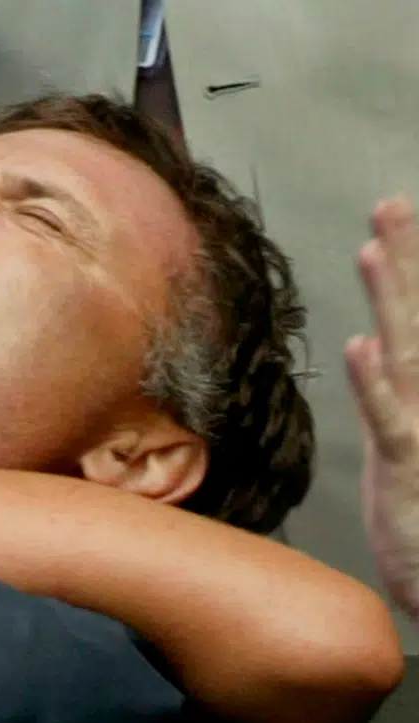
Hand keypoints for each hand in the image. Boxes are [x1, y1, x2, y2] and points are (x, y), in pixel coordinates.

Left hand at [345, 197, 418, 615]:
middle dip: (409, 259)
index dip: (413, 268)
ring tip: (374, 249)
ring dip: (392, 301)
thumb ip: (387, 393)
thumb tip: (372, 344)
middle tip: (391, 205)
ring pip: (409, 354)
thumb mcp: (400, 439)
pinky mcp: (408, 464)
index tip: (397, 217)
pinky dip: (376, 384)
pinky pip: (391, 419)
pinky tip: (362, 346)